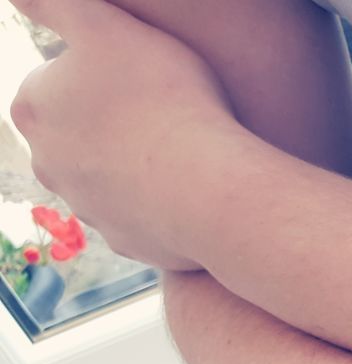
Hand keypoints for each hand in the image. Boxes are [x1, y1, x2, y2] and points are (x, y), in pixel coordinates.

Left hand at [9, 0, 236, 269]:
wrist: (208, 188)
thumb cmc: (164, 100)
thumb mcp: (107, 25)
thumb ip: (56, 4)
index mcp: (34, 109)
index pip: (60, 78)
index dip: (105, 69)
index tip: (141, 71)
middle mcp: (49, 165)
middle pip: (82, 129)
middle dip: (115, 119)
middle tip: (166, 105)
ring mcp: (88, 209)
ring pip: (110, 174)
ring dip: (137, 160)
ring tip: (182, 145)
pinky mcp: (127, 241)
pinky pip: (142, 213)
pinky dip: (160, 199)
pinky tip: (189, 183)